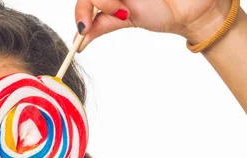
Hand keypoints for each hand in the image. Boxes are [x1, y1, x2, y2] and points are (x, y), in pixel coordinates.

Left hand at [74, 0, 233, 50]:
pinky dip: (120, 1)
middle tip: (117, 13)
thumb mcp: (124, 20)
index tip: (83, 28)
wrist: (188, 11)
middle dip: (101, 4)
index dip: (81, 11)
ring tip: (127, 9)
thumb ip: (101, 26)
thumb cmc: (159, 12)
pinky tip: (130, 7)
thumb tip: (78, 43)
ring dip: (110, 1)